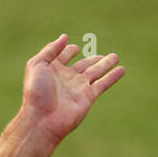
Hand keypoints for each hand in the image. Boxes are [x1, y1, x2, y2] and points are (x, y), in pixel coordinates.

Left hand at [21, 34, 124, 148]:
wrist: (42, 119)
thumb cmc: (36, 92)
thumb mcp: (37, 64)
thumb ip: (51, 50)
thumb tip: (64, 37)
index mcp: (52, 70)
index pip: (63, 57)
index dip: (68, 51)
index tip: (74, 48)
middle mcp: (66, 78)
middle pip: (83, 65)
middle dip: (93, 59)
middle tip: (105, 55)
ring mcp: (78, 88)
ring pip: (95, 72)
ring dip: (105, 64)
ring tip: (115, 57)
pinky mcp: (88, 97)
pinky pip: (103, 84)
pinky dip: (113, 76)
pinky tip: (121, 69)